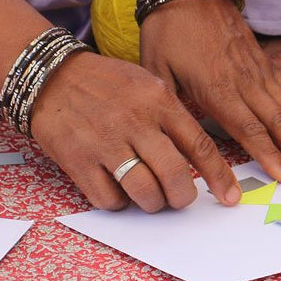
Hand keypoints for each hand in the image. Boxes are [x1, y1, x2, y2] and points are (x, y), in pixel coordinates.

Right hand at [30, 51, 239, 211]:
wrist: (51, 77)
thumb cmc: (106, 84)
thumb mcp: (147, 85)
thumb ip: (172, 116)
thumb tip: (198, 159)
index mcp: (158, 101)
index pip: (199, 145)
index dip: (219, 177)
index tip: (230, 196)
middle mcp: (135, 121)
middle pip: (174, 175)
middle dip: (182, 196)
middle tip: (179, 198)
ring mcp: (106, 142)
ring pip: (145, 192)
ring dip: (152, 203)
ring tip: (149, 196)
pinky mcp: (79, 161)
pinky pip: (110, 199)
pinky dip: (119, 202)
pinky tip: (118, 189)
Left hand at [139, 0, 280, 183]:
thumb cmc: (168, 29)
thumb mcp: (155, 68)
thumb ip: (168, 105)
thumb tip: (173, 140)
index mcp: (215, 87)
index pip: (247, 128)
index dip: (268, 154)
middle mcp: (244, 81)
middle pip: (280, 121)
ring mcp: (258, 70)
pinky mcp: (265, 62)